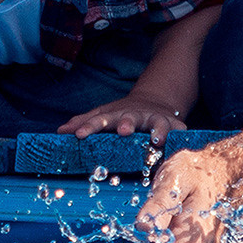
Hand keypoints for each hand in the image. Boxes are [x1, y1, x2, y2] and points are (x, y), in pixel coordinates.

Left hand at [57, 95, 188, 138]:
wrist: (154, 101)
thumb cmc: (122, 114)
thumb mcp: (103, 115)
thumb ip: (84, 123)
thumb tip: (59, 131)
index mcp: (115, 115)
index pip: (99, 120)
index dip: (89, 126)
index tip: (78, 135)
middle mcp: (135, 116)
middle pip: (129, 118)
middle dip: (126, 123)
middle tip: (122, 131)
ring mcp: (155, 119)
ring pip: (157, 123)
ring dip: (157, 129)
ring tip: (156, 140)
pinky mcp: (174, 124)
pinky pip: (179, 129)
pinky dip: (181, 135)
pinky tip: (182, 142)